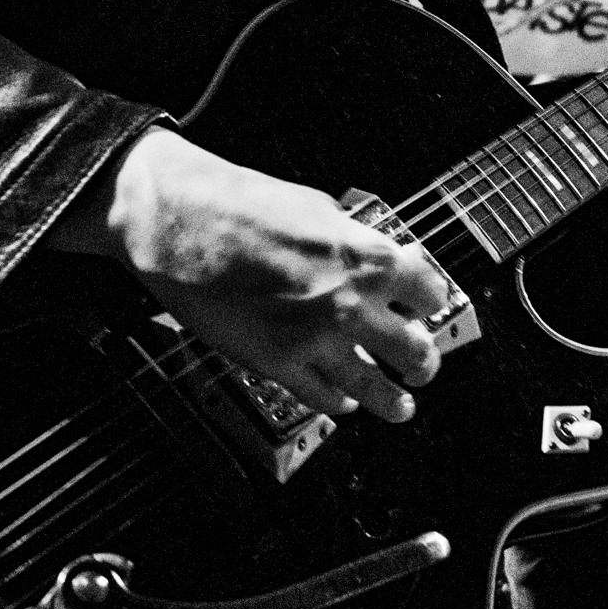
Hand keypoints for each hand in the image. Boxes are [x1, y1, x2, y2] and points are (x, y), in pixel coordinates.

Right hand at [49, 129, 450, 423]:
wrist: (176, 219)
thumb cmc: (237, 203)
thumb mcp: (317, 207)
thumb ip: (354, 241)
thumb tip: (376, 262)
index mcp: (366, 257)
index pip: (430, 293)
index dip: (431, 304)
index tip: (427, 310)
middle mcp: (349, 305)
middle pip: (415, 351)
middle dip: (424, 361)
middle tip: (423, 365)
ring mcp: (313, 341)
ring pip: (376, 389)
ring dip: (395, 401)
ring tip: (402, 406)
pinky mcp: (275, 364)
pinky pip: (322, 397)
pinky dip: (338, 403)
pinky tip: (343, 402)